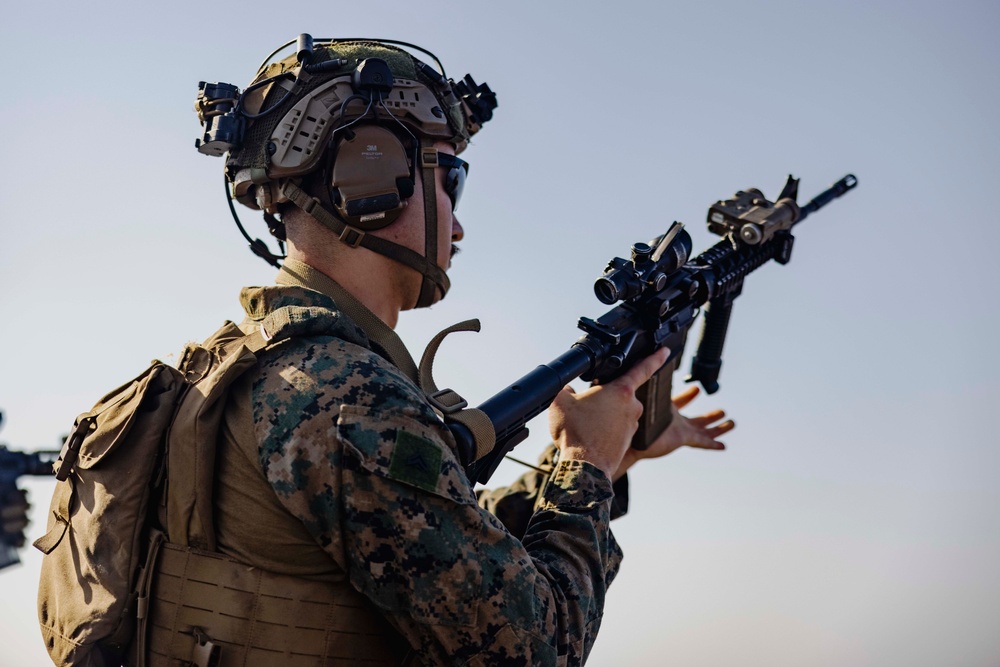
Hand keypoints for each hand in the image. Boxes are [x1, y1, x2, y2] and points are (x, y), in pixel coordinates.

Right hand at [549, 348, 670, 478]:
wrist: (585, 467)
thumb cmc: (577, 433)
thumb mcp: (561, 403)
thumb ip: (565, 389)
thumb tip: (566, 388)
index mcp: (621, 391)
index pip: (643, 369)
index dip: (655, 357)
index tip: (665, 351)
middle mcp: (632, 407)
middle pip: (620, 394)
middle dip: (605, 398)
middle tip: (585, 408)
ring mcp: (633, 425)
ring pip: (618, 413)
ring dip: (605, 415)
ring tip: (585, 426)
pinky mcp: (629, 440)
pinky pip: (617, 429)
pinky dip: (606, 430)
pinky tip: (590, 436)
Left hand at [613, 385, 733, 479]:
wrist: (631, 437)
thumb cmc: (634, 417)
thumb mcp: (648, 393)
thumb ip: (649, 378)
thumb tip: (650, 361)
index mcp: (666, 410)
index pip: (681, 401)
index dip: (689, 395)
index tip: (696, 388)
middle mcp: (675, 422)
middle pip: (697, 419)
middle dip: (710, 416)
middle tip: (722, 412)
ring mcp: (680, 431)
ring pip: (704, 430)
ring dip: (718, 427)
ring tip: (731, 423)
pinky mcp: (683, 438)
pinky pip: (702, 441)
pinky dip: (712, 443)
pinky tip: (722, 446)